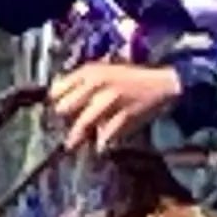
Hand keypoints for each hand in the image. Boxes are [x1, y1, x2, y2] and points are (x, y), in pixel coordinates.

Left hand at [49, 59, 184, 153]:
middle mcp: (97, 83)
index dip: (56, 102)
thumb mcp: (103, 71)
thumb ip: (80, 82)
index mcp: (90, 71)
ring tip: (73, 144)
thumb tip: (55, 95)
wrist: (161, 84)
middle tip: (68, 127)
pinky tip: (101, 145)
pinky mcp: (123, 115)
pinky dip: (101, 143)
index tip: (59, 112)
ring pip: (82, 124)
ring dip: (77, 137)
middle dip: (65, 119)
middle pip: (64, 107)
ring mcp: (110, 100)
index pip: (57, 89)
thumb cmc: (130, 79)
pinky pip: (104, 135)